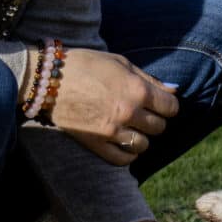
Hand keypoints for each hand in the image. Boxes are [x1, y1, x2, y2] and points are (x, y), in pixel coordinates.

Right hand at [47, 47, 178, 164]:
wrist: (48, 79)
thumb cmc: (85, 64)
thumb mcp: (120, 63)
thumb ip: (149, 79)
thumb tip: (173, 91)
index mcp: (137, 90)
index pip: (171, 107)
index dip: (168, 104)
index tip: (160, 103)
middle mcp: (128, 112)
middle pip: (159, 127)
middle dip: (154, 119)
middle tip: (142, 112)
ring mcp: (112, 131)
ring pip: (144, 145)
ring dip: (141, 136)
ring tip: (131, 127)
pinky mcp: (96, 144)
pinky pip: (123, 159)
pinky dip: (128, 153)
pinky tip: (123, 142)